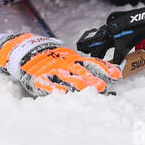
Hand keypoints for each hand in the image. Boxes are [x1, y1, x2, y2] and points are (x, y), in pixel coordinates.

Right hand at [0, 33, 120, 95]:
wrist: (28, 51)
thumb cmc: (55, 59)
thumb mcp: (73, 59)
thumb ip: (91, 66)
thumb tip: (115, 72)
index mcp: (74, 60)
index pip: (92, 63)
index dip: (104, 69)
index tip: (116, 75)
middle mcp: (65, 64)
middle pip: (80, 72)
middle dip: (91, 79)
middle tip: (102, 87)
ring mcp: (52, 70)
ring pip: (65, 77)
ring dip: (76, 84)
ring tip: (85, 90)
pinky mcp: (39, 78)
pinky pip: (47, 83)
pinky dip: (54, 88)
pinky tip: (62, 94)